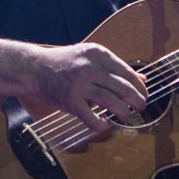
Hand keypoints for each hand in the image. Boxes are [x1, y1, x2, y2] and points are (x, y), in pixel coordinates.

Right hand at [32, 43, 147, 132]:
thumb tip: (142, 79)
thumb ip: (115, 67)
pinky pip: (92, 118)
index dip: (139, 86)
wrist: (35, 68)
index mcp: (97, 54)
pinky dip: (102, 124)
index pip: (126, 71)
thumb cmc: (65, 62)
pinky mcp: (70, 102)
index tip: (144, 94)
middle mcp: (89, 67)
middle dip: (137, 100)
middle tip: (141, 107)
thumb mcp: (90, 57)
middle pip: (123, 87)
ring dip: (124, 112)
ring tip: (127, 115)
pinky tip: (106, 124)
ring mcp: (79, 85)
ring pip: (111, 102)